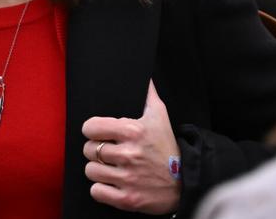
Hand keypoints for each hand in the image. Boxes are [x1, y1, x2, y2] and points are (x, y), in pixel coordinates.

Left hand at [81, 80, 181, 214]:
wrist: (186, 182)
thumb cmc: (168, 148)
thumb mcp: (160, 117)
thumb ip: (148, 95)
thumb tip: (144, 76)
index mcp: (134, 131)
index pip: (91, 127)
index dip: (91, 130)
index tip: (96, 133)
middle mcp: (129, 154)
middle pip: (89, 149)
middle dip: (94, 150)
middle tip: (105, 152)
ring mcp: (128, 178)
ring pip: (90, 171)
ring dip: (97, 170)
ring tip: (108, 167)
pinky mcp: (127, 199)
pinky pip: (97, 192)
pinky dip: (100, 189)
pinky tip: (110, 183)